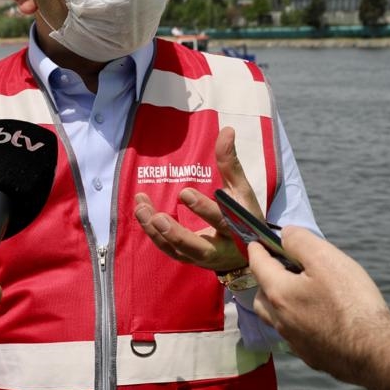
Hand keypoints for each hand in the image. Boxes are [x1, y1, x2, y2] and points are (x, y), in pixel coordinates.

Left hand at [134, 127, 260, 271]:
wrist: (248, 250)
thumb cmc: (244, 215)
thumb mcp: (242, 190)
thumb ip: (231, 163)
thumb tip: (227, 130)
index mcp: (238, 231)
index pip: (222, 222)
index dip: (204, 210)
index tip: (184, 193)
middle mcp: (219, 250)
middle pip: (196, 247)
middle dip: (176, 234)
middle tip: (157, 218)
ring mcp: (201, 258)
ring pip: (176, 250)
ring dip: (156, 232)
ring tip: (141, 208)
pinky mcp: (188, 259)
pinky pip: (167, 249)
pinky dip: (153, 233)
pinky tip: (142, 212)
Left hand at [249, 227, 389, 382]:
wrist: (375, 350)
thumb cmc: (351, 301)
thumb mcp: (325, 258)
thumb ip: (300, 242)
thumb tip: (285, 235)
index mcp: (279, 294)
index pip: (257, 266)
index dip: (257, 250)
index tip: (257, 243)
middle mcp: (281, 320)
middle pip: (262, 297)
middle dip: (265, 280)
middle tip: (281, 269)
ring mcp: (296, 342)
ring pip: (277, 319)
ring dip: (280, 304)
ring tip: (297, 294)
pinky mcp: (313, 357)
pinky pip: (296, 336)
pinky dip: (299, 323)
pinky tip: (317, 320)